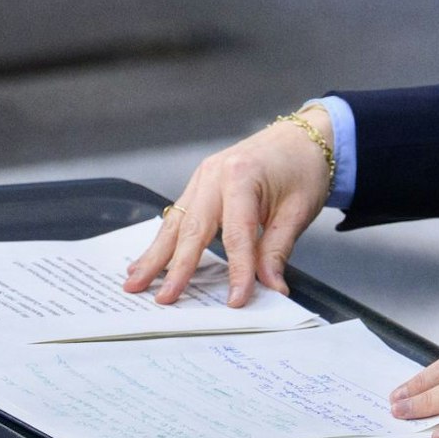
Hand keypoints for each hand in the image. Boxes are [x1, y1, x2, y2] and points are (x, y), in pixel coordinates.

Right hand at [122, 108, 333, 306]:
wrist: (303, 136)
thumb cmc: (303, 167)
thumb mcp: (298, 211)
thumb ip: (277, 251)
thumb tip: (269, 287)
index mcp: (241, 177)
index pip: (236, 235)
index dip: (236, 271)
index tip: (235, 301)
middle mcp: (214, 174)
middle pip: (191, 229)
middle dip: (174, 267)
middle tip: (162, 298)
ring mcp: (203, 177)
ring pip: (175, 222)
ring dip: (155, 255)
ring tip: (135, 281)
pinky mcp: (200, 184)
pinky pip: (179, 215)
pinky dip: (164, 240)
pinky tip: (149, 258)